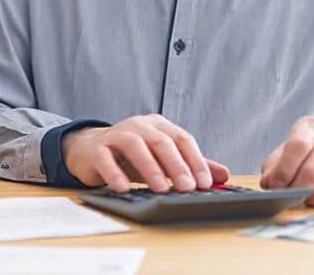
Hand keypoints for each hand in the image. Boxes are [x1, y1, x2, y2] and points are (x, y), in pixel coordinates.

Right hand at [62, 114, 230, 192]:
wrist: (90, 151)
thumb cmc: (131, 157)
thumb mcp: (163, 160)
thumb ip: (191, 165)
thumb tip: (223, 175)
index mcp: (158, 126)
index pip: (181, 138)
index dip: (195, 160)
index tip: (204, 183)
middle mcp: (138, 126)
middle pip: (161, 141)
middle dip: (176, 165)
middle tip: (187, 188)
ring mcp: (115, 134)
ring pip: (134, 145)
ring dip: (150, 167)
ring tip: (160, 189)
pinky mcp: (96, 149)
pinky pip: (106, 159)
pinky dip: (115, 173)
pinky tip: (124, 188)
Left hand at [260, 117, 313, 206]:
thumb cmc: (310, 154)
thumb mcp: (288, 152)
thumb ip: (274, 166)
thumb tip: (268, 184)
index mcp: (310, 126)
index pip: (297, 146)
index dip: (284, 170)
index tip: (275, 186)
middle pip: (311, 171)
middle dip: (297, 190)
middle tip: (290, 198)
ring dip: (311, 199)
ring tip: (306, 198)